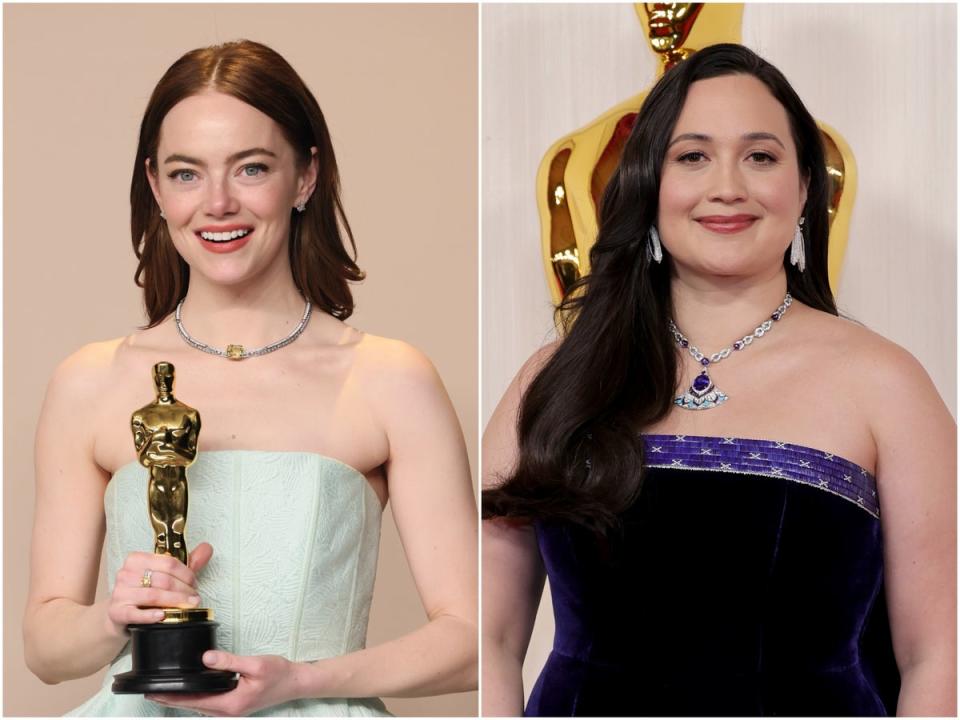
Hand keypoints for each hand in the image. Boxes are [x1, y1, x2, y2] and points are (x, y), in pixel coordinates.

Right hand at [104, 542, 212, 637]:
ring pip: (153, 595)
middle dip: (184, 590)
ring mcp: (119, 593)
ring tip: (188, 606)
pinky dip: (150, 615)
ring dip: (175, 601)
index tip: (195, 584)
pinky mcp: (116, 612)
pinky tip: (163, 615)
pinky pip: (135, 613)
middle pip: (163, 580)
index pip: (169, 562)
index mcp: (137, 559)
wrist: (121, 614)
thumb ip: (187, 562)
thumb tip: (207, 548)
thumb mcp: (166, 574)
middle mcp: (125, 574)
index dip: (187, 574)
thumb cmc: (146, 591)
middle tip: (195, 598)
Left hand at [146, 651, 306, 715]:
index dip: (174, 697)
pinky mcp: (234, 705)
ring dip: (183, 699)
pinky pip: (209, 703)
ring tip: (165, 691)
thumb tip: (206, 658)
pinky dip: (196, 698)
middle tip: (152, 693)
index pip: (195, 701)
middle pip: (194, 706)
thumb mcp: (255, 664)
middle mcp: (228, 711)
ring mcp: (232, 710)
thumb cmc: (279, 674)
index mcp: (231, 703)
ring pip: (200, 706)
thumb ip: (229, 661)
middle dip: (173, 700)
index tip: (156, 692)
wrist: (296, 682)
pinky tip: (190, 690)